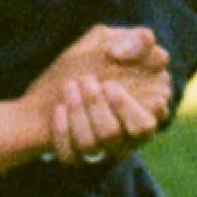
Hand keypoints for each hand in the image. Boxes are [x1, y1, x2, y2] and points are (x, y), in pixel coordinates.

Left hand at [25, 24, 172, 166]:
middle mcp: (126, 137)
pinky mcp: (76, 157)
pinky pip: (71, 157)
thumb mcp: (107, 42)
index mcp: (143, 111)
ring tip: (68, 87)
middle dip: (104, 108)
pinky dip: (62, 133)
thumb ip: (134, 38)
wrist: (47, 85)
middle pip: (123, 138)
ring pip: (96, 147)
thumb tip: (137, 46)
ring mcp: (102, 150)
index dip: (130, 107)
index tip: (110, 84)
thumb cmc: (86, 63)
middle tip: (87, 81)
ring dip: (80, 115)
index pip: (149, 123)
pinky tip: (58, 109)